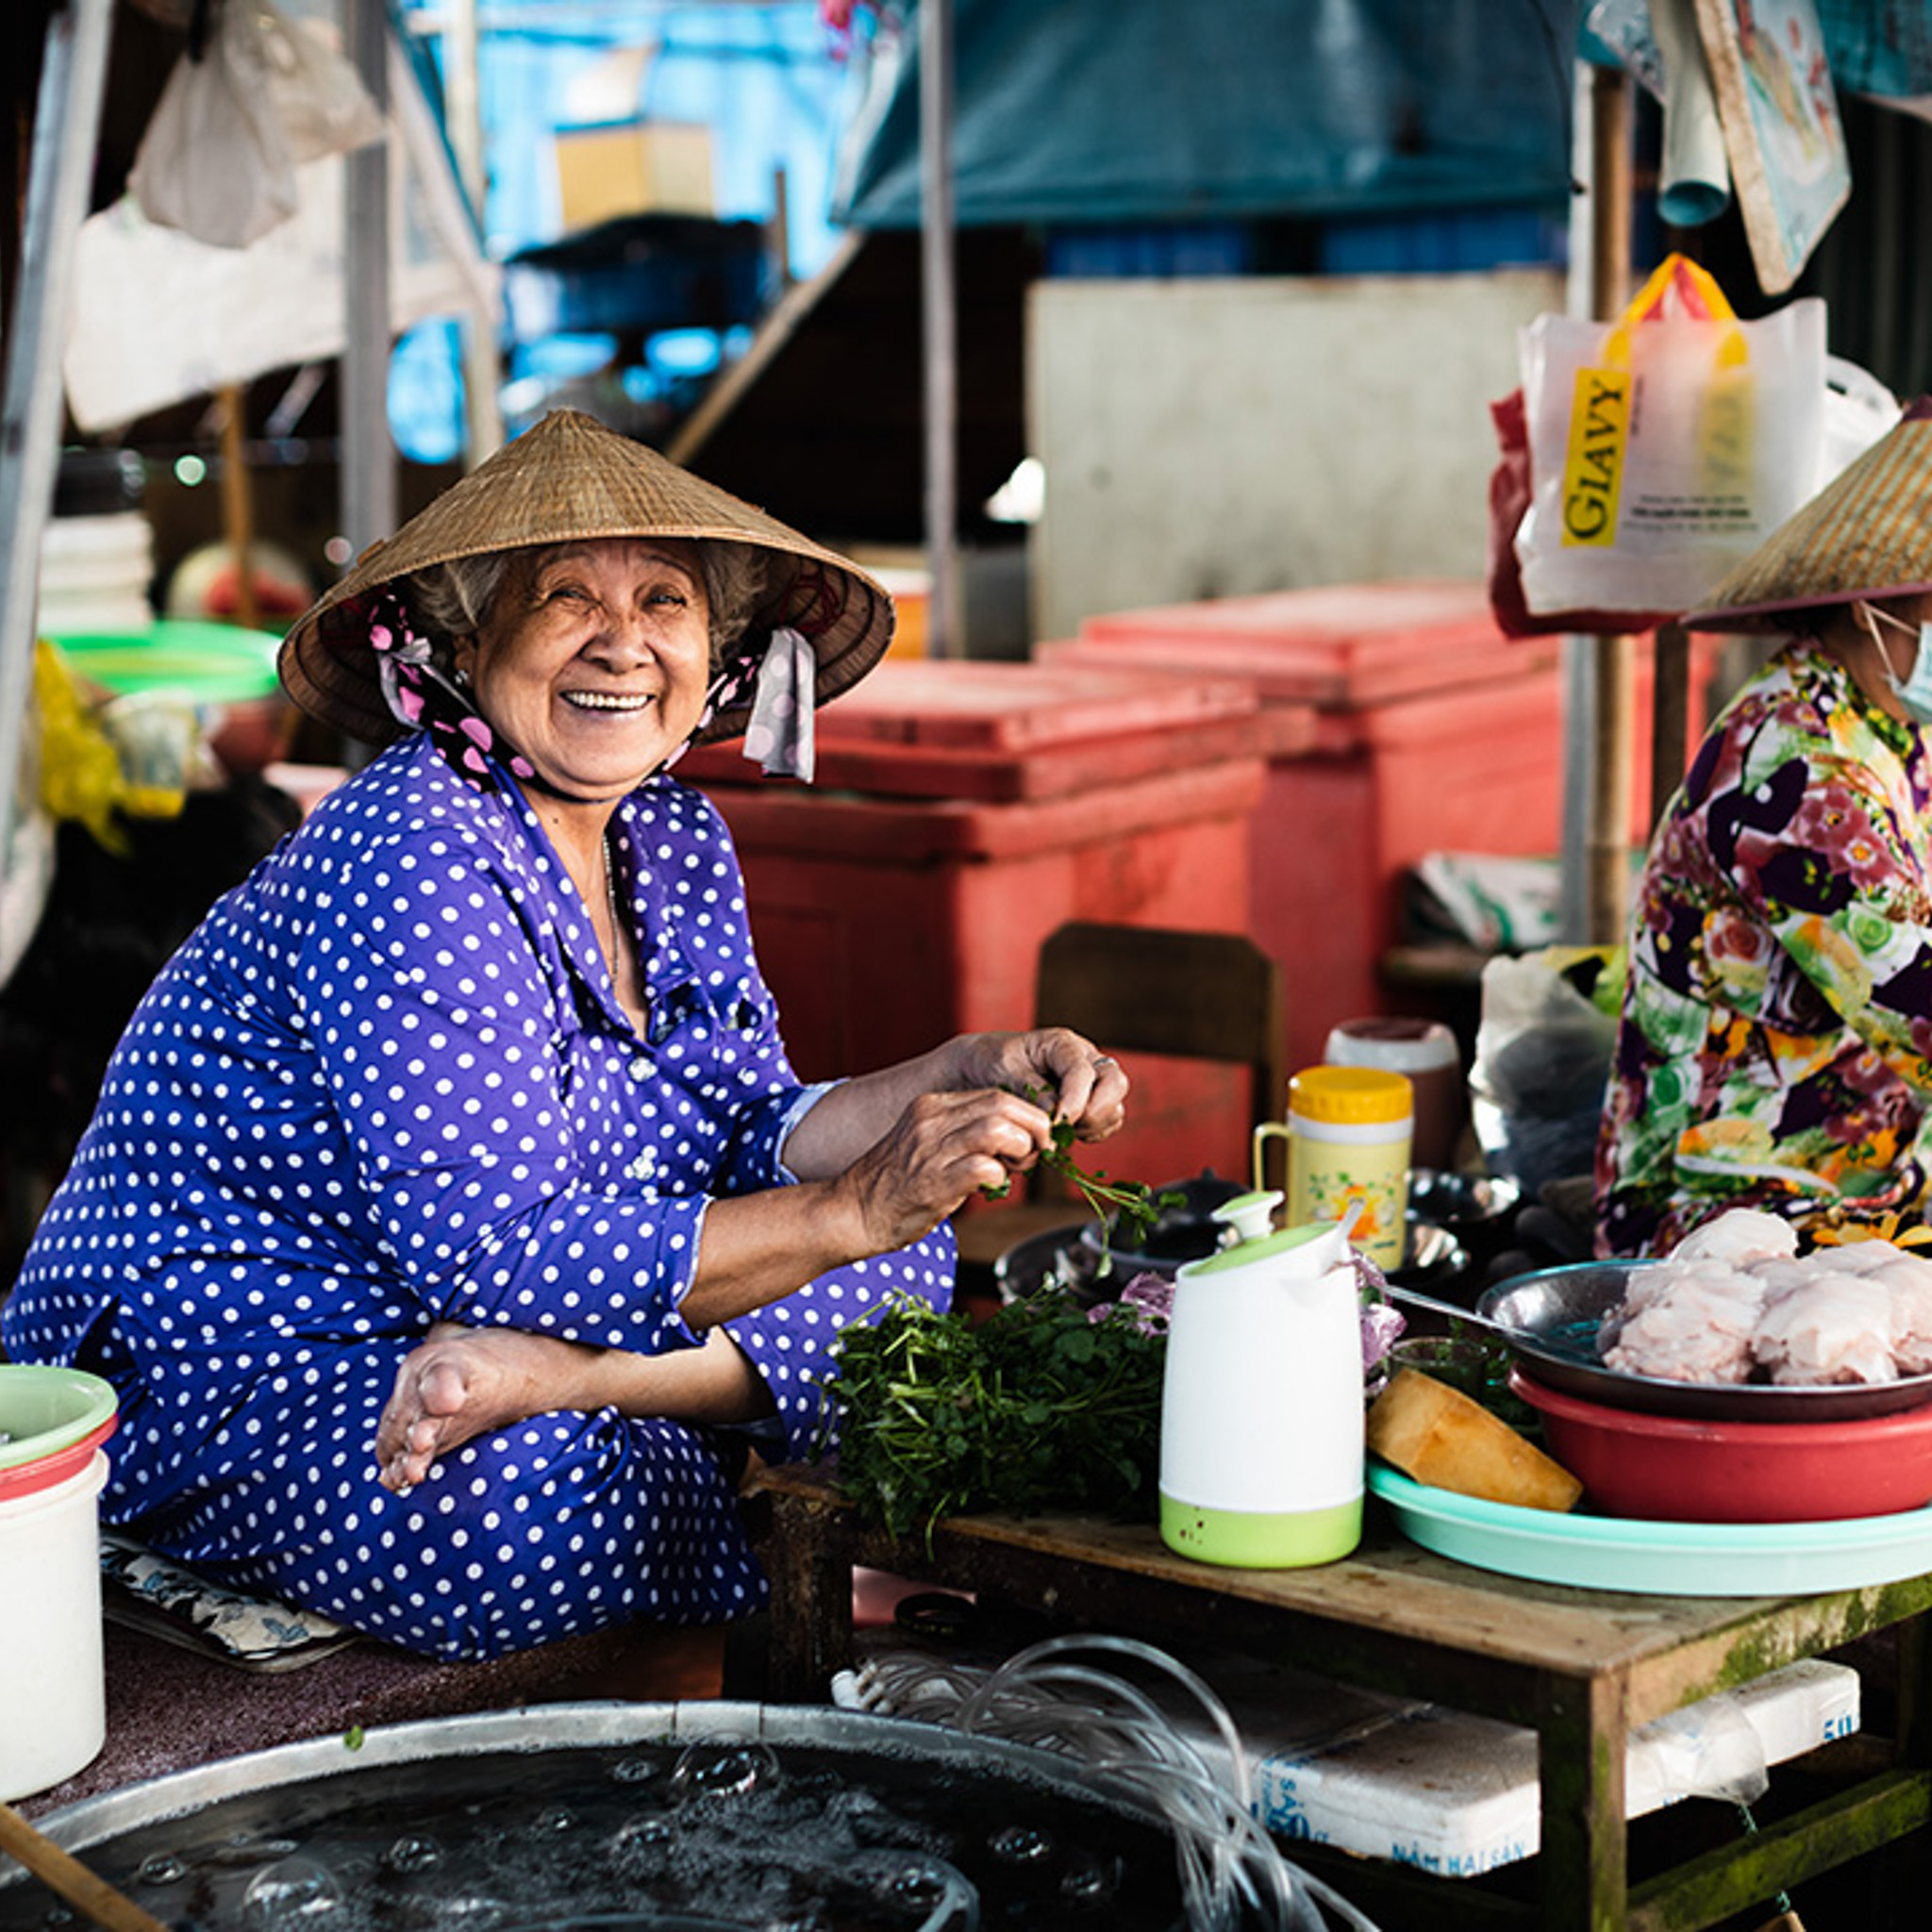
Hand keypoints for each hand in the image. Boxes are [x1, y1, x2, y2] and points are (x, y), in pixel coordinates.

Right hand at [835, 1085, 1059, 1253]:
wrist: (851, 1212)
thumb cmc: (894, 1184)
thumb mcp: (926, 1142)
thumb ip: (963, 1134)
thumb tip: (1013, 1138)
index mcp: (932, 1106)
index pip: (996, 1094)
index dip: (1027, 1114)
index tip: (1035, 1136)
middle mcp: (932, 1121)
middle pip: (1004, 1105)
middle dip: (1034, 1126)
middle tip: (1038, 1150)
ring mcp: (932, 1151)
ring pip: (997, 1129)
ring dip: (1020, 1149)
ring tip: (1017, 1168)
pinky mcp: (934, 1183)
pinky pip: (982, 1168)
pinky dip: (999, 1176)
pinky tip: (993, 1185)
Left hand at [946, 1028, 1129, 1142]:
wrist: (980, 1067)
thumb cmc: (989, 1061)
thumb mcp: (1001, 1070)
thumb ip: (1029, 1090)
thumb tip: (1056, 1115)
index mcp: (1062, 1044)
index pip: (1083, 1072)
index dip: (1074, 1101)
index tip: (1057, 1125)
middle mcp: (1084, 1059)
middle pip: (1116, 1083)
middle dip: (1095, 1112)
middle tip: (1064, 1128)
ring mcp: (1090, 1081)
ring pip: (1114, 1107)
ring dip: (1093, 1127)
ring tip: (1060, 1133)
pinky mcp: (1088, 1101)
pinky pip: (1107, 1122)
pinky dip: (1093, 1133)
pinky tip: (1066, 1136)